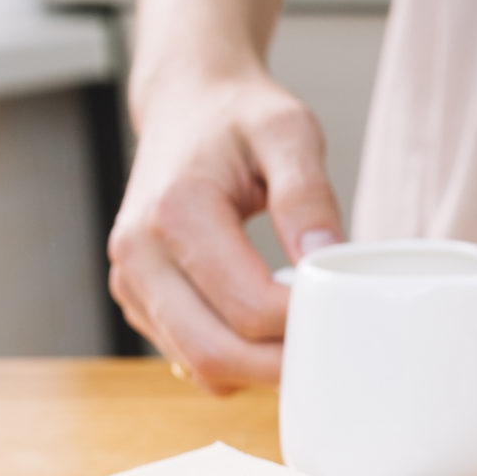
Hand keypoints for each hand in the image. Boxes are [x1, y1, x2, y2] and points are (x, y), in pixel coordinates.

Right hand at [108, 65, 339, 394]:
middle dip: (283, 364)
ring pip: (200, 367)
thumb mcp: (289, 131)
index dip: (305, 322)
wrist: (186, 105)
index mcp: (176, 212)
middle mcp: (139, 254)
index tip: (345, 306)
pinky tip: (269, 330)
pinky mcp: (137, 298)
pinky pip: (190, 358)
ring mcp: (131, 281)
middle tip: (335, 342)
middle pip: (217, 354)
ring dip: (260, 369)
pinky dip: (236, 361)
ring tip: (305, 331)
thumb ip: (307, 194)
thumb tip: (325, 259)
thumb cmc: (240, 116)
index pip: (249, 307)